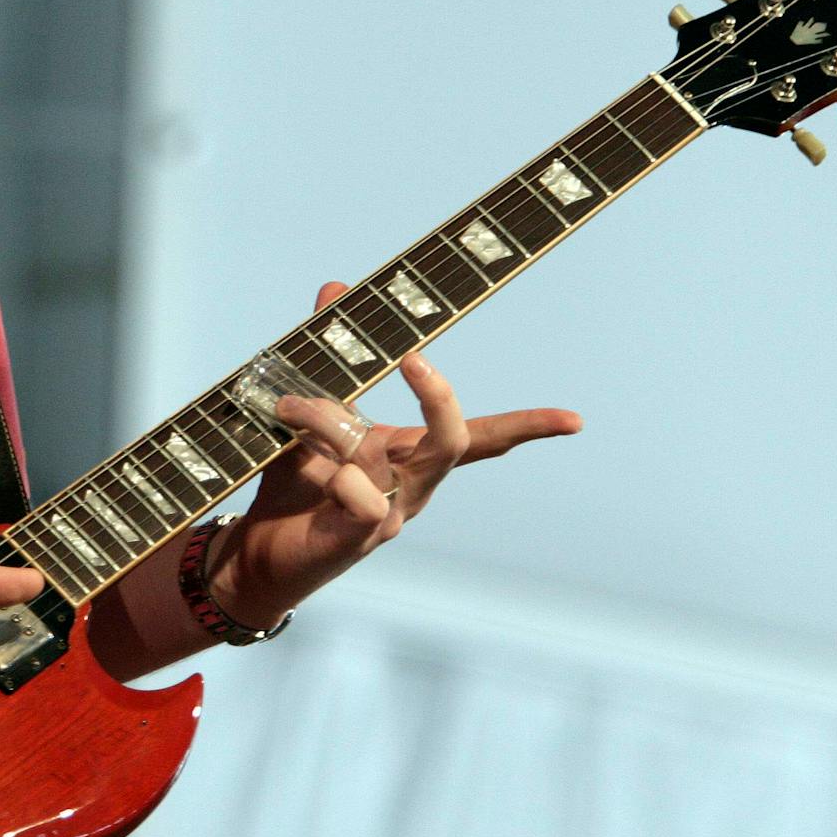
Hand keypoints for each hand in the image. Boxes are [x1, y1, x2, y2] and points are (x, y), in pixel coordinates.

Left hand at [214, 282, 581, 621]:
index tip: (575, 421)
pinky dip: (335, 474)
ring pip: (380, 453)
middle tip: (413, 359)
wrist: (262, 551)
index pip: (484, 439)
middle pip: (457, 441)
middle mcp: (414, 486)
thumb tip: (335, 286)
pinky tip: (313, 474)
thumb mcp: (311, 411)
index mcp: (414, 455)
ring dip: (330, 418)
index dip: (529, 427)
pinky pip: (362, 496)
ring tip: (290, 407)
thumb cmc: (297, 482)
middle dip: (439, 396)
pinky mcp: (361, 537)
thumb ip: (329, 354)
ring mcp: (392, 515)